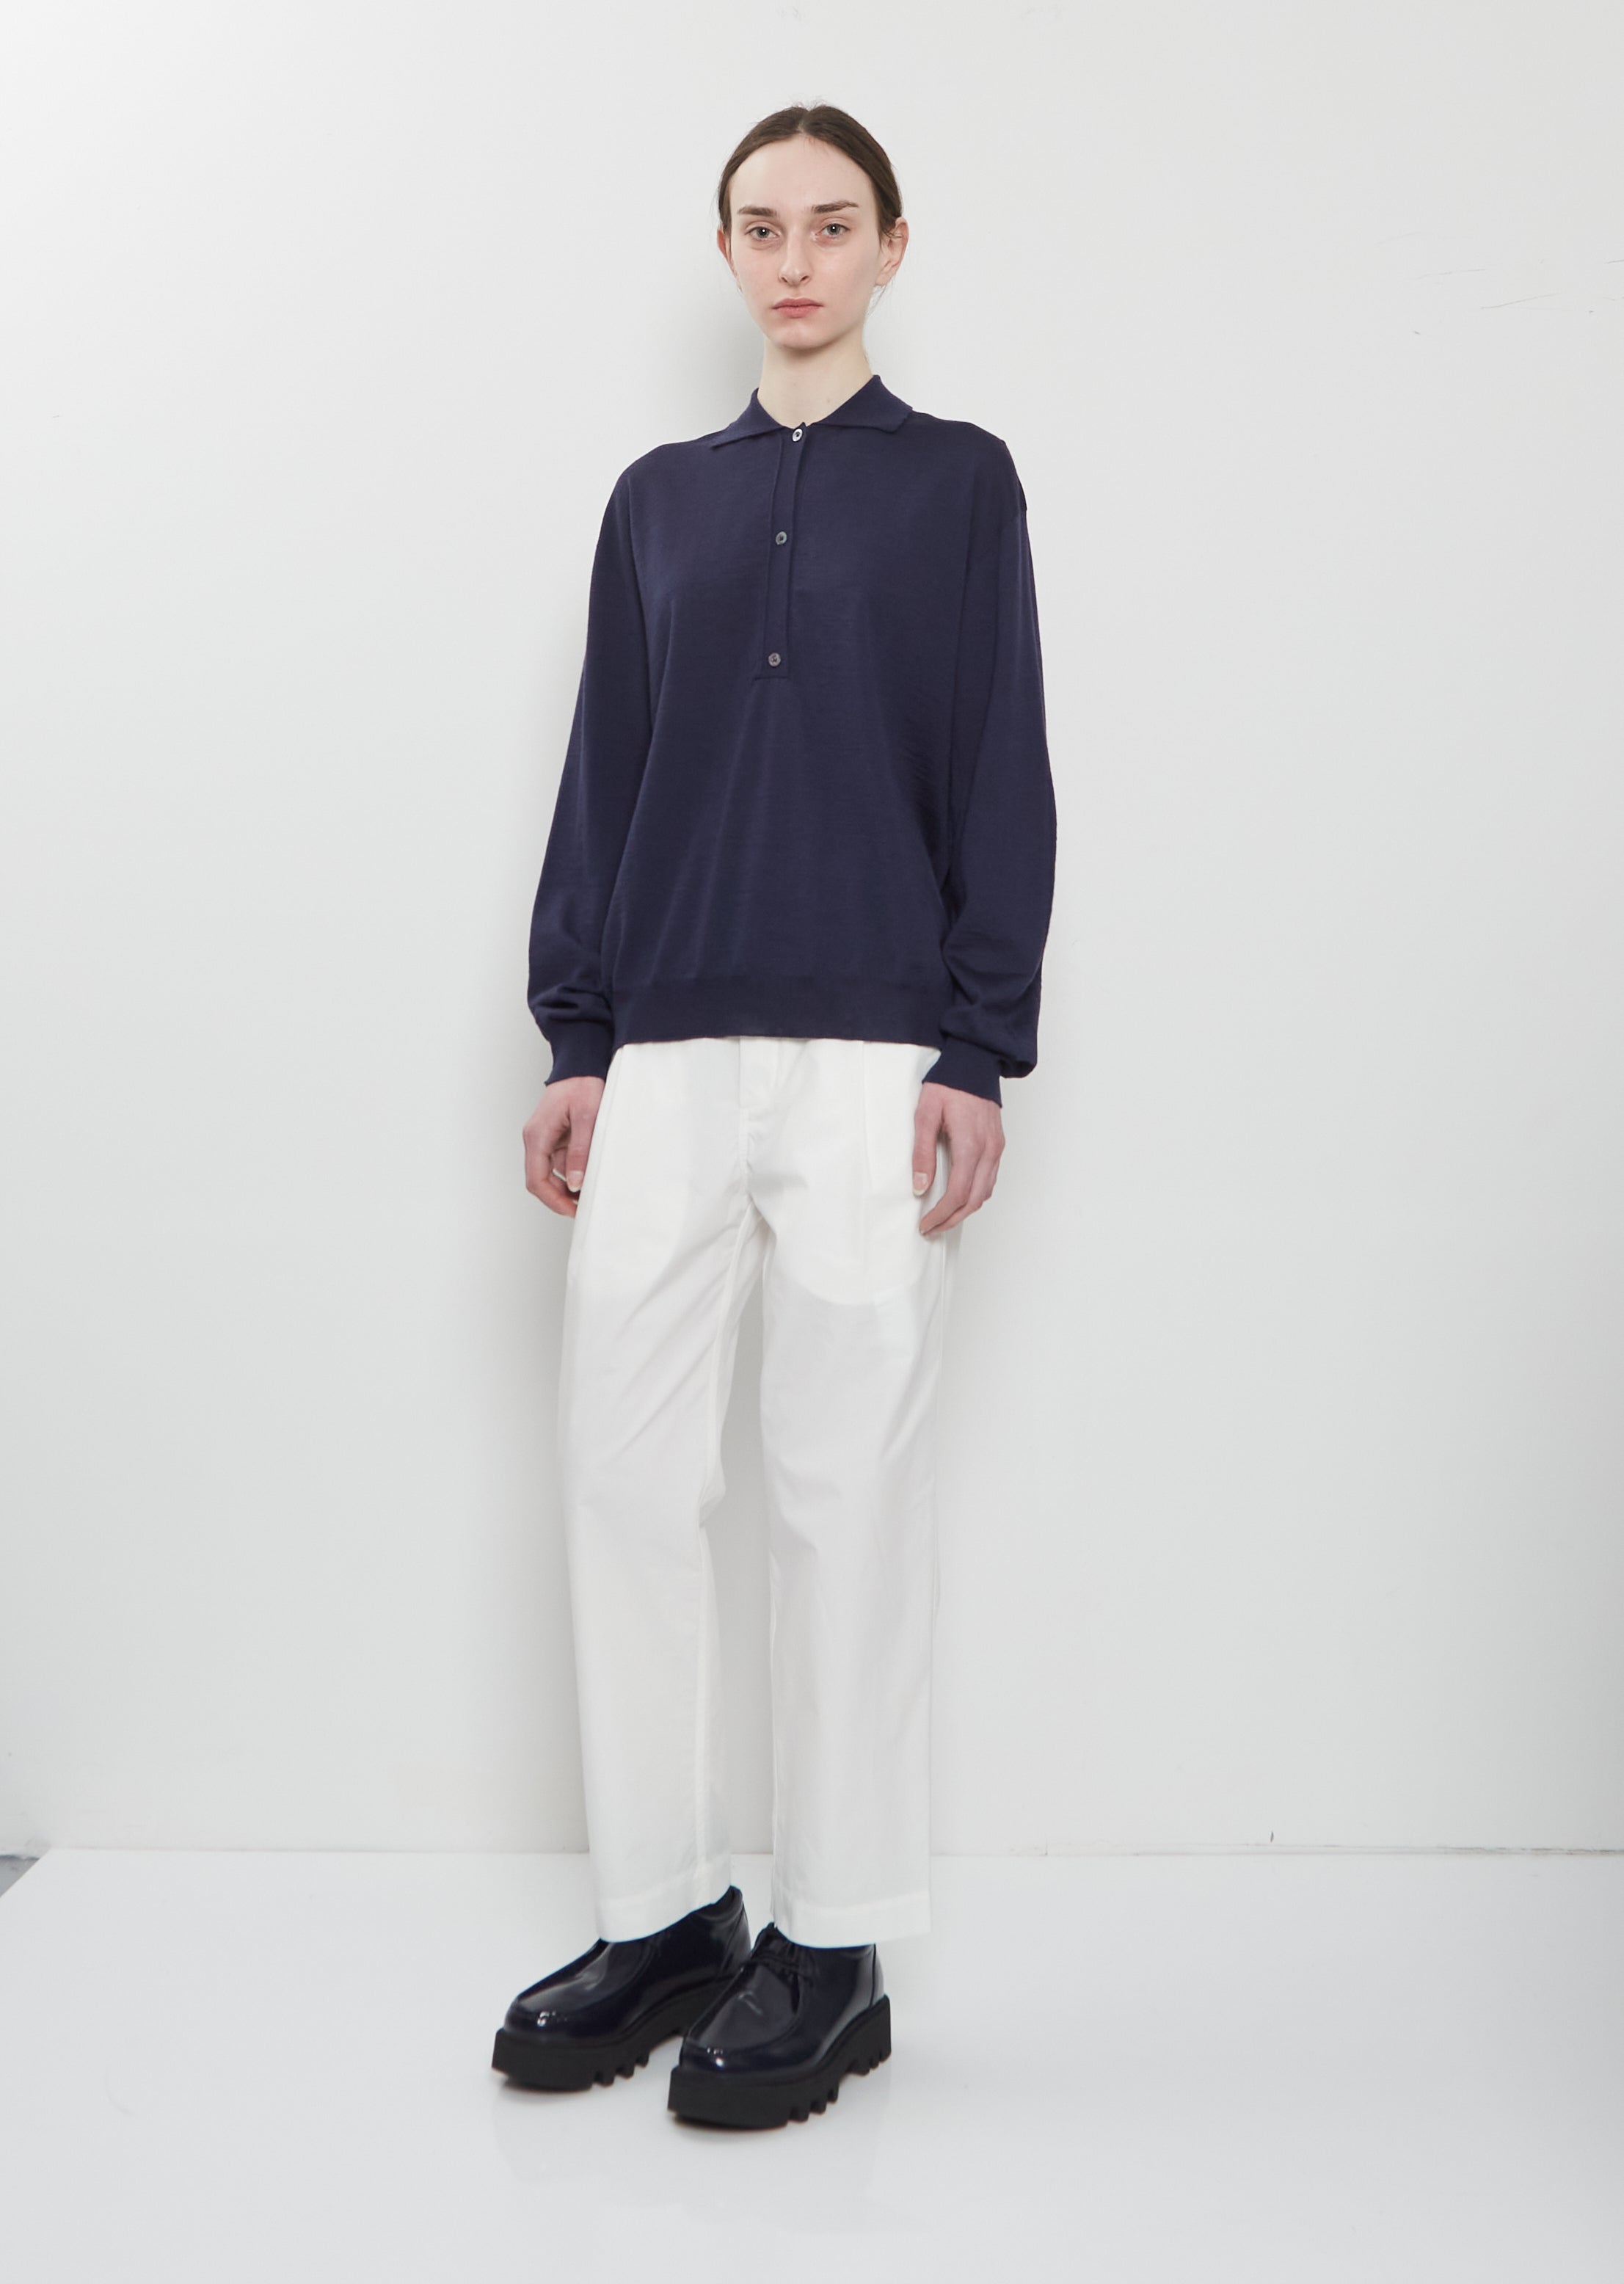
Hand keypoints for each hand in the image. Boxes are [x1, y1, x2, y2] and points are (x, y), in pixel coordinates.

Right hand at [523, 1074, 606, 1217]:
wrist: (581, 1066)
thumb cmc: (583, 1085)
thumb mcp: (587, 1118)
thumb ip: (580, 1151)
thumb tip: (575, 1183)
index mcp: (538, 1135)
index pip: (536, 1180)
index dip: (553, 1200)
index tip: (573, 1211)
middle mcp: (535, 1139)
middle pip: (540, 1181)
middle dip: (560, 1198)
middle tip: (583, 1207)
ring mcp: (543, 1139)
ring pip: (550, 1174)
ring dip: (567, 1186)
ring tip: (591, 1190)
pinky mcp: (553, 1138)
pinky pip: (559, 1162)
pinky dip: (572, 1172)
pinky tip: (589, 1173)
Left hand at [913, 1080, 1003, 1235]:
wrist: (974, 1062)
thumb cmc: (948, 1085)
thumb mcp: (925, 1115)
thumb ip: (922, 1153)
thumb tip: (920, 1187)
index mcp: (970, 1144)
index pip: (958, 1193)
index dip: (941, 1214)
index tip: (925, 1224)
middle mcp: (989, 1150)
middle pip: (974, 1200)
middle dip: (952, 1219)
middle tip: (931, 1228)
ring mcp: (997, 1147)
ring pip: (986, 1192)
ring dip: (965, 1210)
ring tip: (943, 1217)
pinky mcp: (998, 1143)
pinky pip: (991, 1179)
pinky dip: (976, 1194)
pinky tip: (960, 1196)